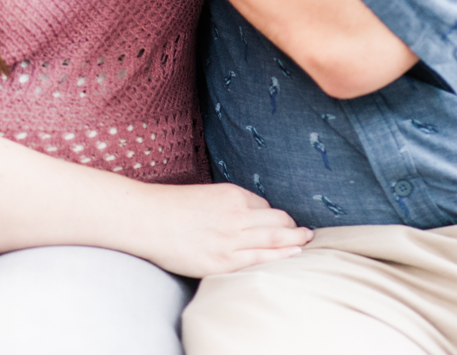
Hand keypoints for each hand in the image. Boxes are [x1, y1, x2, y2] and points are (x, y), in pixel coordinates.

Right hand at [129, 181, 312, 278]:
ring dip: (295, 241)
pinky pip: (259, 260)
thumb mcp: (207, 195)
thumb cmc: (173, 206)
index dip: (273, 216)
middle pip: (277, 222)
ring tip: (307, 242)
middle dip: (293, 227)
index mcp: (232, 195)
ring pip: (274, 240)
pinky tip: (293, 256)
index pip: (264, 207)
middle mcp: (237, 215)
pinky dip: (280, 257)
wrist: (149, 219)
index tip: (279, 223)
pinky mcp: (223, 262)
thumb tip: (247, 214)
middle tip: (307, 232)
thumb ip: (228, 204)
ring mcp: (231, 240)